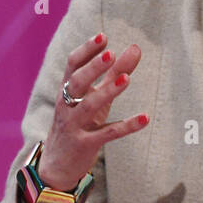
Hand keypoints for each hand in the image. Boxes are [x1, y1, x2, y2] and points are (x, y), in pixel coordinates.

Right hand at [40, 32, 148, 190]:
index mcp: (67, 90)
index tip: (103, 36)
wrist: (57, 166)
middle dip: (93, 68)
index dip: (87, 50)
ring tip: (126, 79)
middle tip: (110, 54)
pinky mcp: (85, 144)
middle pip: (77, 82)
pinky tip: (145, 118)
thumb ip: (114, 73)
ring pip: (88, 106)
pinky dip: (126, 126)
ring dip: (107, 92)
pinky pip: (106, 134)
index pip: (73, 65)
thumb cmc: (79, 123)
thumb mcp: (95, 97)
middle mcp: (67, 105)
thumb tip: (135, 47)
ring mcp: (74, 125)